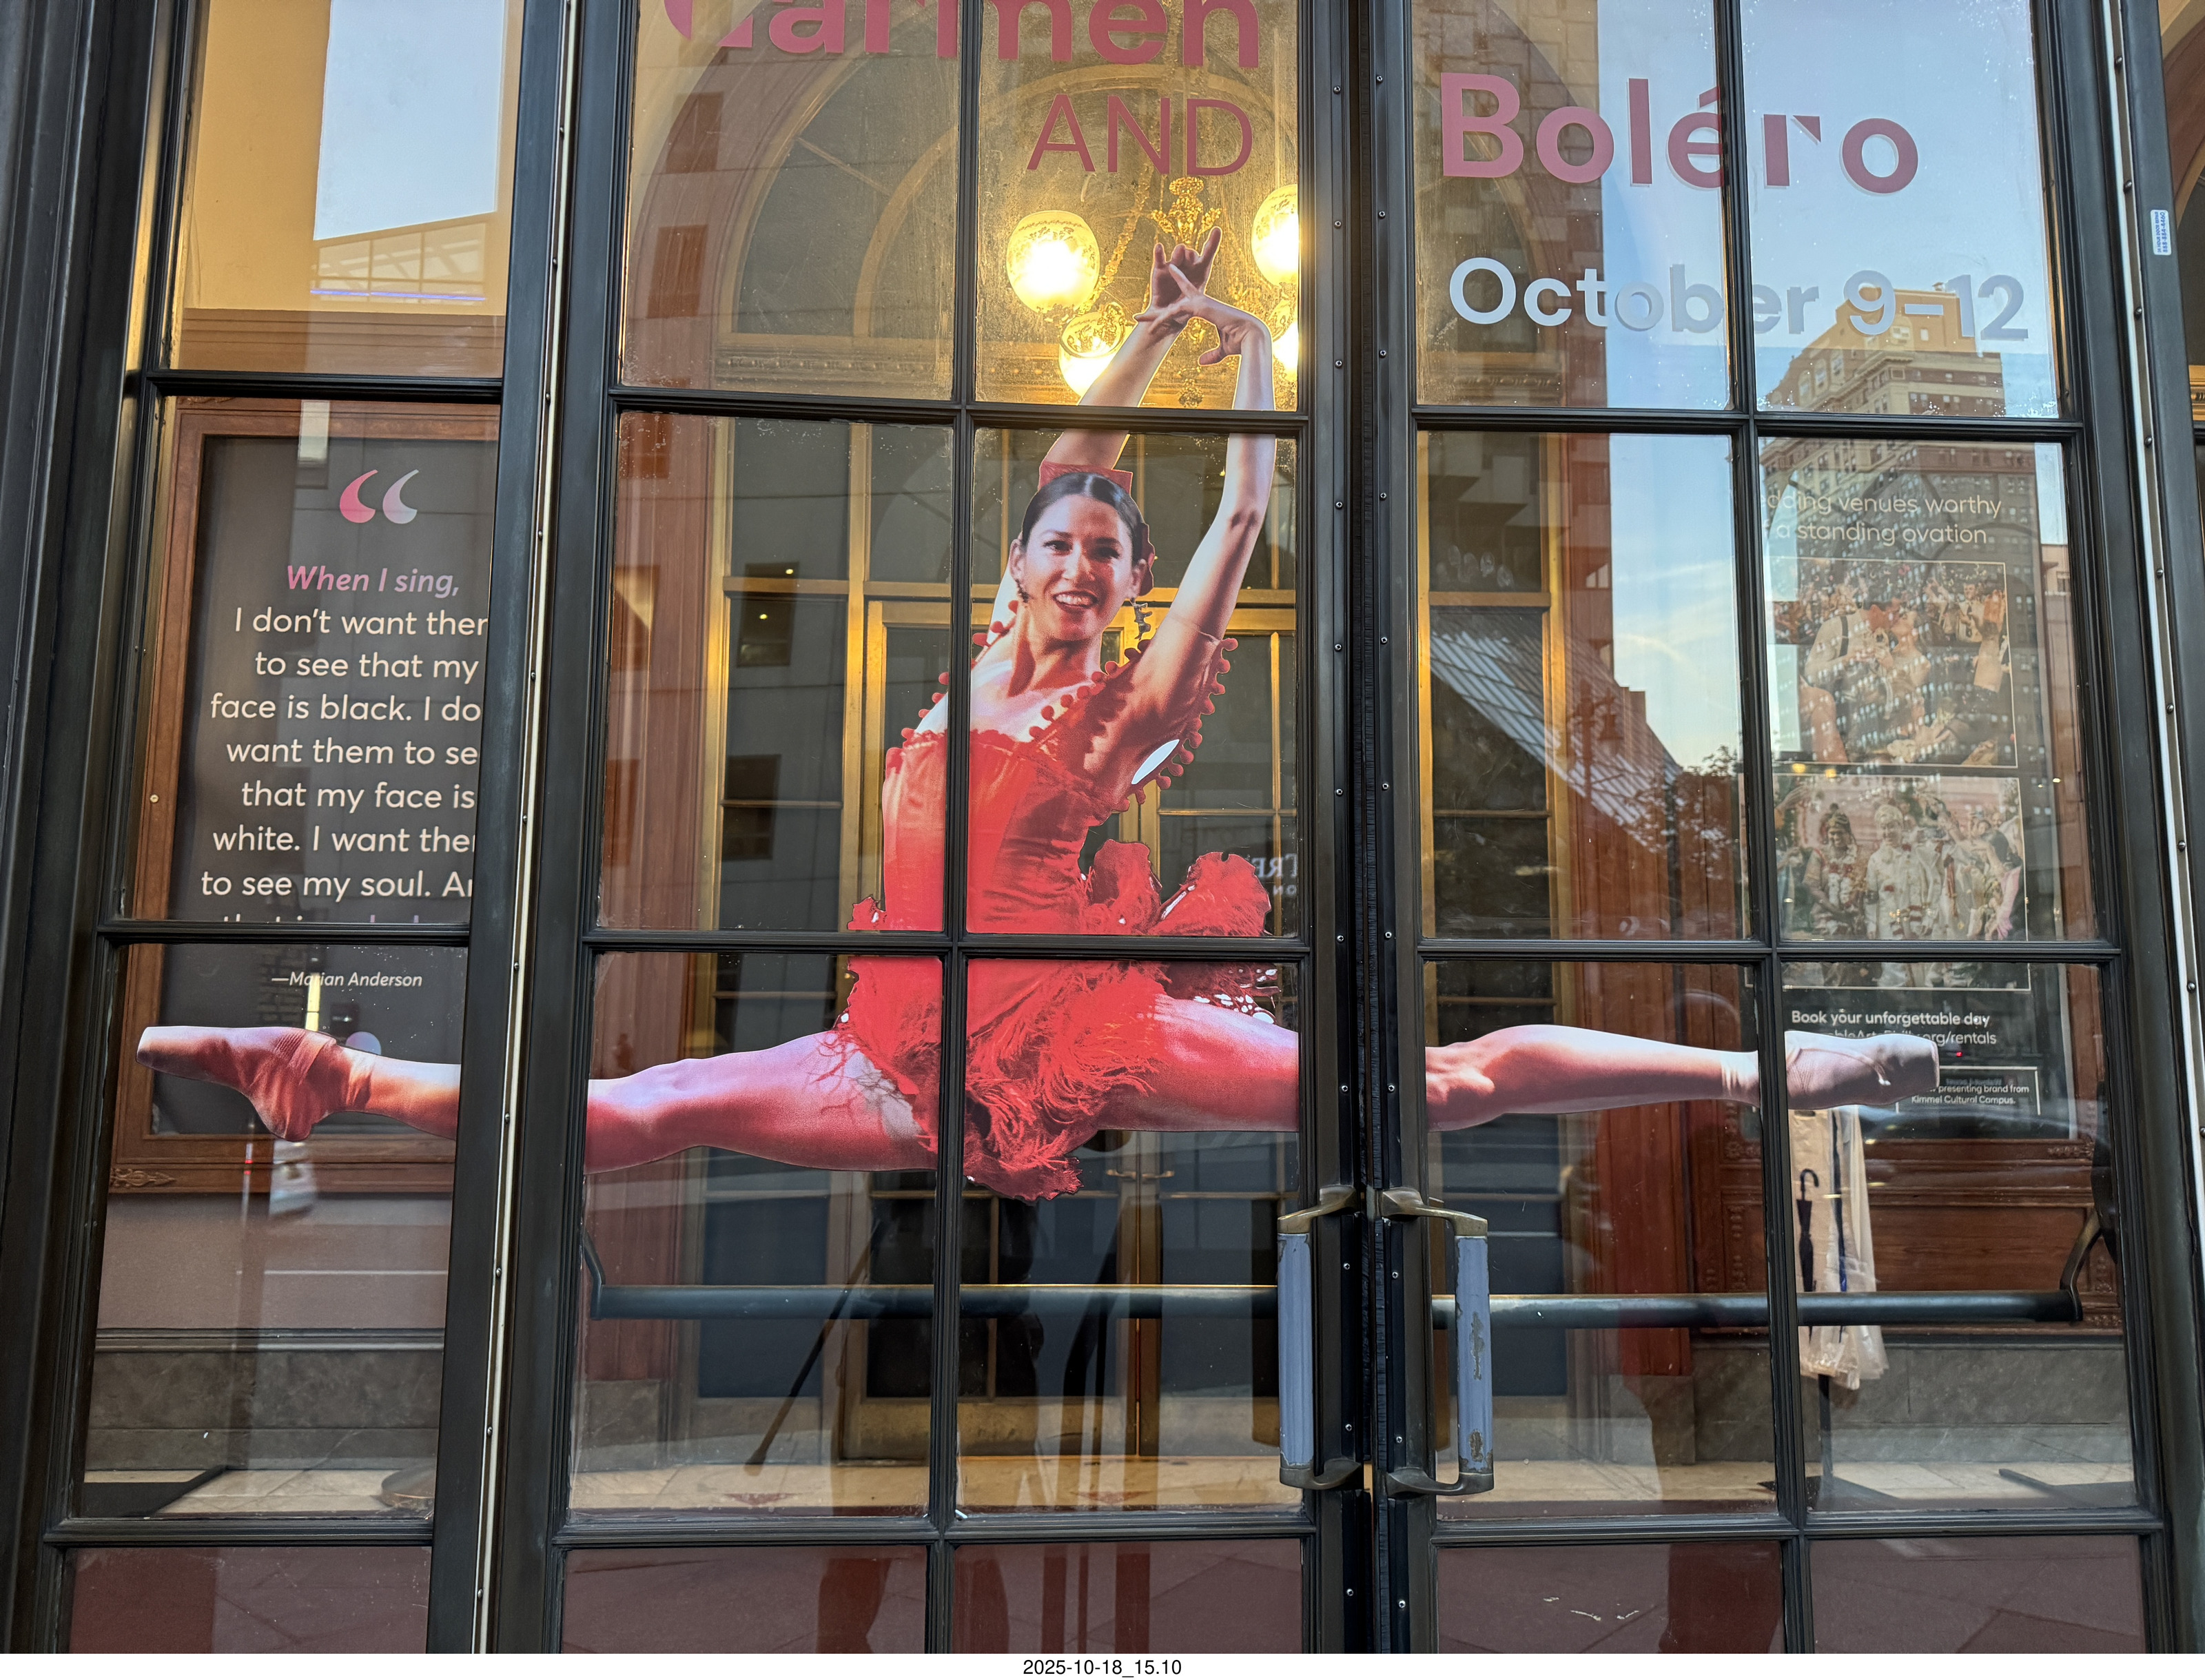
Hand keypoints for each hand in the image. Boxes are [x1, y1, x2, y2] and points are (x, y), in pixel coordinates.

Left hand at [1134, 279, 1268, 363]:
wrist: (1251, 337)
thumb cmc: (1240, 342)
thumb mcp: (1223, 350)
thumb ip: (1212, 355)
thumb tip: (1201, 362)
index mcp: (1208, 310)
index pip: (1184, 310)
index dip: (1170, 316)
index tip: (1159, 320)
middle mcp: (1203, 303)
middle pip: (1174, 305)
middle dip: (1157, 311)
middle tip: (1140, 316)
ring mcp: (1202, 302)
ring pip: (1172, 307)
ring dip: (1155, 315)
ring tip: (1138, 318)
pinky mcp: (1201, 305)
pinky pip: (1177, 310)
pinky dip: (1164, 318)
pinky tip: (1153, 324)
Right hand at [1147, 228, 1220, 313]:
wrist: (1167, 317)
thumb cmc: (1185, 308)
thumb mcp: (1195, 301)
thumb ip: (1197, 288)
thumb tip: (1193, 282)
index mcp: (1200, 271)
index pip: (1208, 253)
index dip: (1213, 242)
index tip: (1217, 229)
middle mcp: (1187, 265)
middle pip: (1191, 252)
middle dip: (1191, 255)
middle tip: (1191, 261)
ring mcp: (1173, 266)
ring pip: (1179, 253)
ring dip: (1180, 253)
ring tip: (1180, 253)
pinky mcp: (1160, 269)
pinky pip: (1160, 258)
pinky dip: (1159, 252)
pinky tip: (1160, 247)